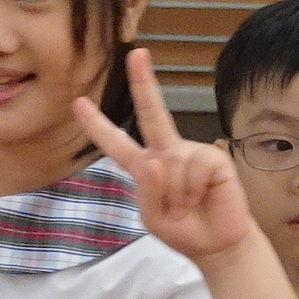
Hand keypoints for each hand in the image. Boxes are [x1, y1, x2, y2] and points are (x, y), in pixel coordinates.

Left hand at [76, 49, 255, 263]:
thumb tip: (156, 161)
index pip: (117, 142)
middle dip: (144, 83)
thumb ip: (146, 191)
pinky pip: (193, 167)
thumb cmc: (185, 231)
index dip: (97, 124)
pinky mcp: (214, 158)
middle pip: (152, 113)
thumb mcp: (153, 218)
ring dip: (176, 195)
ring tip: (188, 208)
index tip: (78, 102)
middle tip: (137, 53)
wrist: (220, 245)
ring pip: (170, 164)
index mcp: (147, 167)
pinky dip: (193, 189)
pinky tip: (203, 198)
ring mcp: (191, 153)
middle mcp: (168, 153)